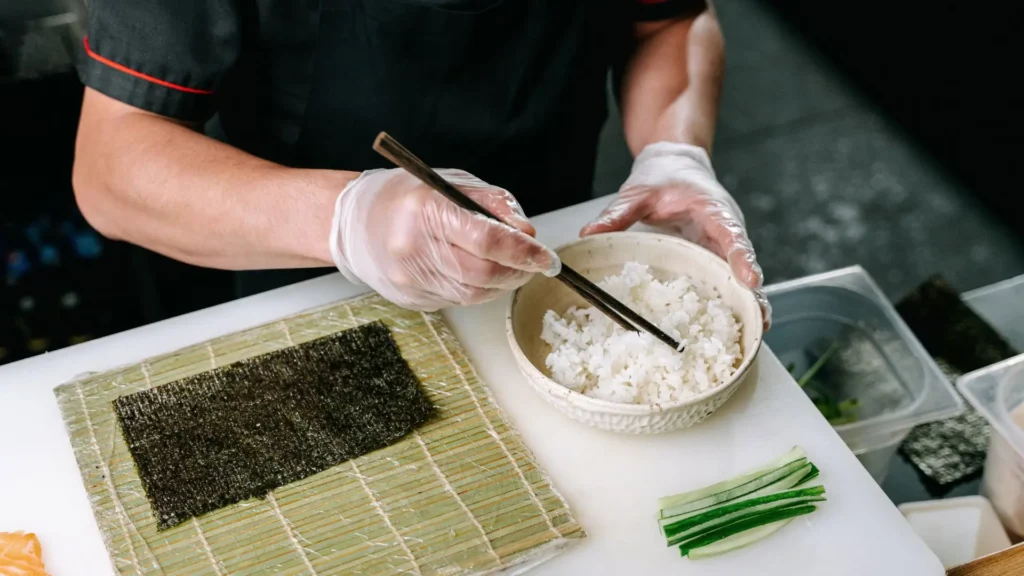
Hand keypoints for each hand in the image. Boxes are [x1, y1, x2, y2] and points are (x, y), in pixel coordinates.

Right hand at [330, 168, 560, 310]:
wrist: (355, 223)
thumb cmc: (407, 198)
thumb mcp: (453, 183)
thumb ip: (494, 205)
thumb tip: (528, 234)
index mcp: (425, 210)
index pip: (487, 239)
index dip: (524, 252)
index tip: (546, 256)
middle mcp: (413, 247)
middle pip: (484, 273)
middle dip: (518, 272)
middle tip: (534, 263)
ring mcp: (409, 278)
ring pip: (474, 294)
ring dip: (502, 283)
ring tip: (508, 267)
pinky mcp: (410, 298)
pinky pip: (457, 300)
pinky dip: (478, 290)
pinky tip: (476, 273)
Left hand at [581, 142, 771, 327]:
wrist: (676, 166)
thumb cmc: (663, 177)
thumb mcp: (637, 193)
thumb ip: (618, 213)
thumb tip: (589, 234)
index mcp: (713, 209)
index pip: (731, 233)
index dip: (741, 258)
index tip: (750, 278)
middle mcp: (726, 230)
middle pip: (745, 263)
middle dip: (753, 291)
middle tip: (758, 319)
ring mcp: (724, 246)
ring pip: (743, 276)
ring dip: (750, 301)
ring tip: (756, 329)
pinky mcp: (716, 258)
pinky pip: (729, 280)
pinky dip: (735, 301)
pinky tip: (739, 327)